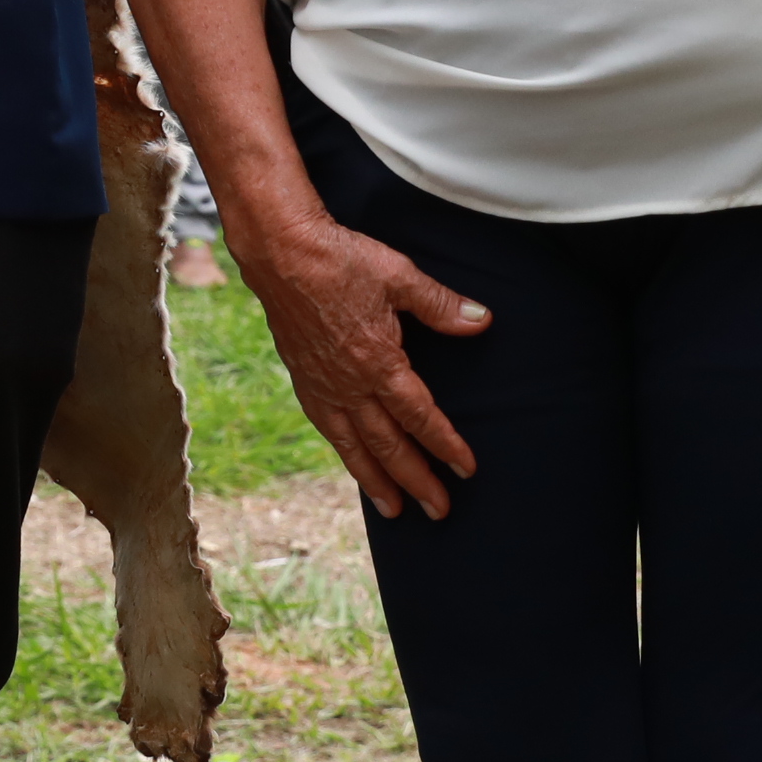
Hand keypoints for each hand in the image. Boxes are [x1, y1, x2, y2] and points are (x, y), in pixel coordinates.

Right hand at [235, 211, 488, 519]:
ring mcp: (322, 384)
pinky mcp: (302, 377)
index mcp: (378, 361)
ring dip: (377, 480)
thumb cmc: (340, 258)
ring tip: (395, 510)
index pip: (420, 416)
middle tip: (440, 511)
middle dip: (417, 480)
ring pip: (353, 445)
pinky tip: (351, 458)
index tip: (466, 469)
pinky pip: (326, 426)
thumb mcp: (399, 276)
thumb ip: (441, 305)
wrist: (279, 250)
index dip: (445, 444)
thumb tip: (482, 320)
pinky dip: (343, 450)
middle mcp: (349, 383)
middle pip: (389, 444)